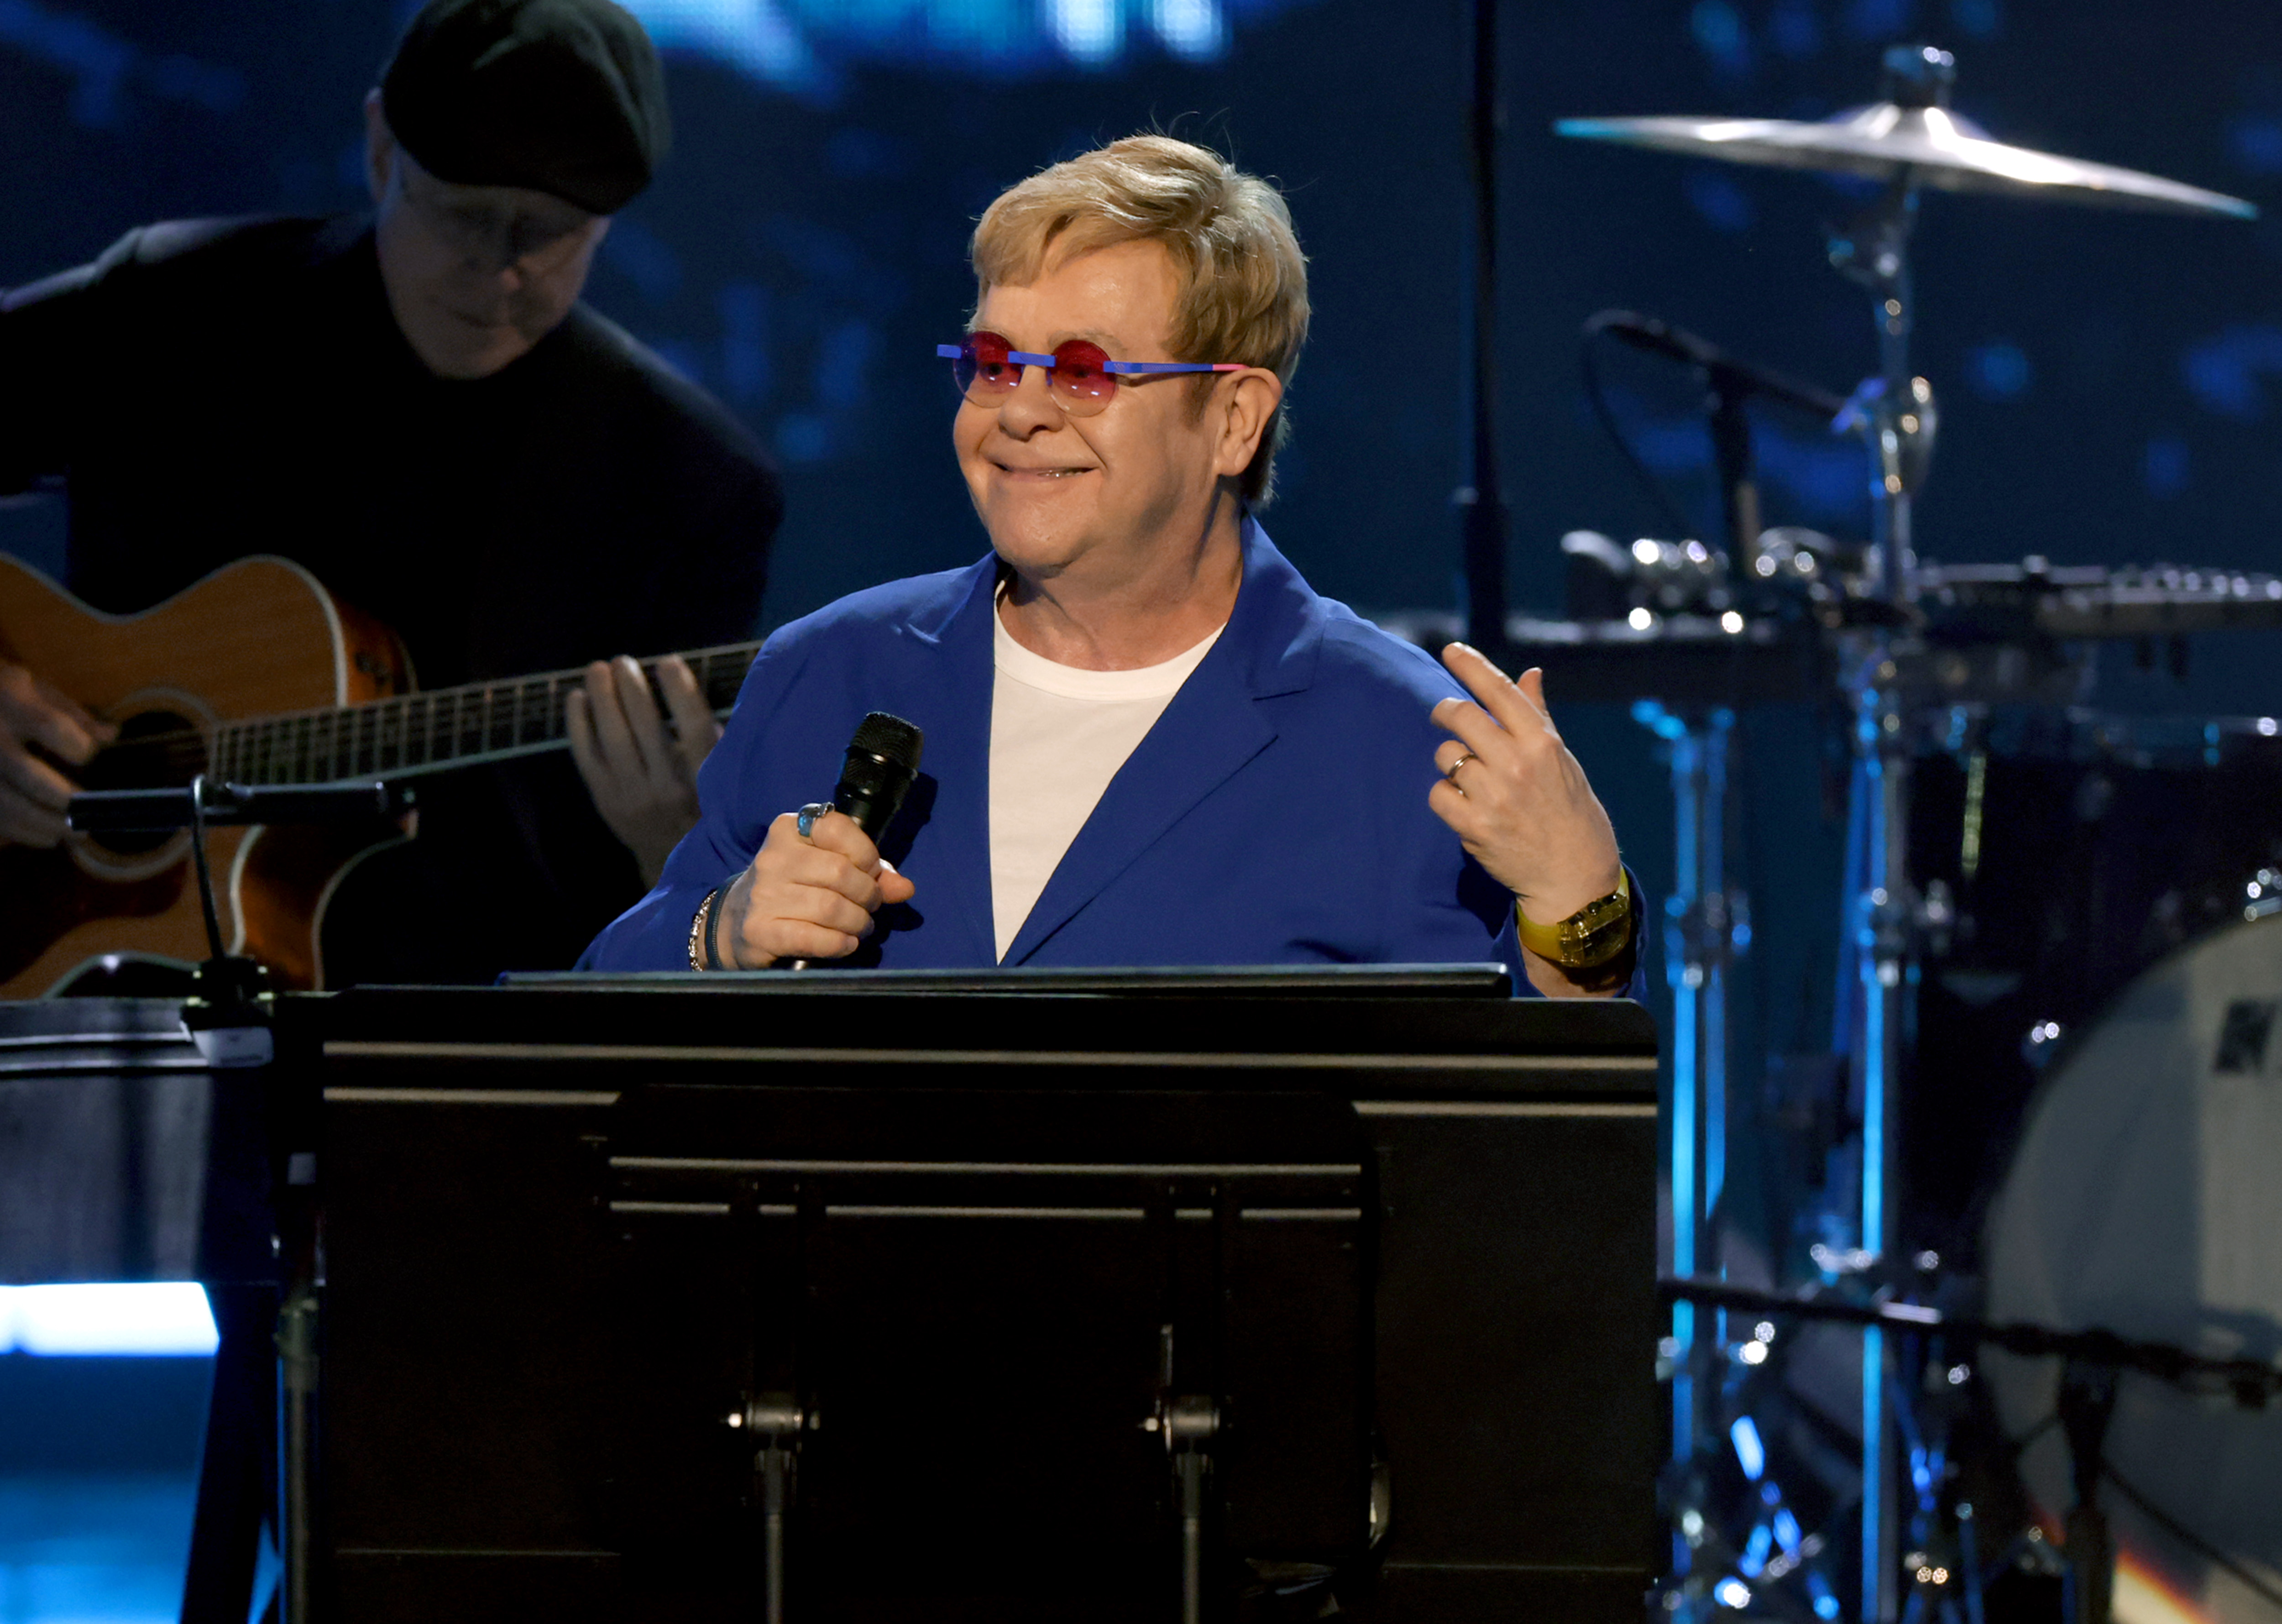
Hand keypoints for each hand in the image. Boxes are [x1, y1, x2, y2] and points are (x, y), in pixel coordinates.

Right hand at [0, 660, 114, 847]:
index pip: (52, 728)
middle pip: (30, 777)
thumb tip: (112, 735)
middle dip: (65, 801)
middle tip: (90, 817)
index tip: (90, 756)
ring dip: (42, 825)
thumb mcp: (34, 687)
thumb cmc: (1, 693)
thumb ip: (71, 713)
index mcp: (13, 703)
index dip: (78, 747)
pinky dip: (17, 831)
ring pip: (7, 804)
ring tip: (71, 834)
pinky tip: (43, 837)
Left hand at [567, 655, 720, 885]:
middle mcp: (668, 790)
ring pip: (612, 739)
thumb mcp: (720, 778)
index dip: (681, 693)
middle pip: (646, 729)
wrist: (673, 862)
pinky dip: (578, 725)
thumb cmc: (704, 806)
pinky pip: (587, 756)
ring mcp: (632, 797)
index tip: (669, 661)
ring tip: (599, 668)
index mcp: (706, 782)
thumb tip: (686, 689)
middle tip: (624, 660)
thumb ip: (712, 741)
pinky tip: (577, 697)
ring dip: (603, 699)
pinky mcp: (606, 801)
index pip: (695, 729)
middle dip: (632, 689)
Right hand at [711, 808, 916, 966]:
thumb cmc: (794, 888)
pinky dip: (838, 943)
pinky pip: (813, 937)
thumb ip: (869, 872)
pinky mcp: (760, 930)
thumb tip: (905, 888)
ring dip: (857, 922)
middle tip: (869, 907)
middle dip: (868, 894)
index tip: (871, 874)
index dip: (866, 855)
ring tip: (860, 927)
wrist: (738, 921)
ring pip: (831, 907)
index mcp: (789, 829)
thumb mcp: (827, 868)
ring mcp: (763, 894)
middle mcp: (773, 857)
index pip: (839, 829)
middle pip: (840, 873)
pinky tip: (845, 944)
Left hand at [1429, 642, 1622, 928]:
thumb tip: (1529, 673)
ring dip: (1450, 761)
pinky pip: (1438, 793)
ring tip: (1472, 778)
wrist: (1573, 874)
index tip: (1451, 649)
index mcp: (1542, 743)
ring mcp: (1494, 796)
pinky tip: (1464, 803)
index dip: (1471, 666)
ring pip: (1446, 756)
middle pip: (1461, 717)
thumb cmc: (1570, 810)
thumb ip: (1537, 717)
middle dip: (1446, 711)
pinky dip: (1445, 794)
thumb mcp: (1563, 760)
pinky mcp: (1474, 827)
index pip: (1499, 692)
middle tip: (1444, 715)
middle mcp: (1517, 765)